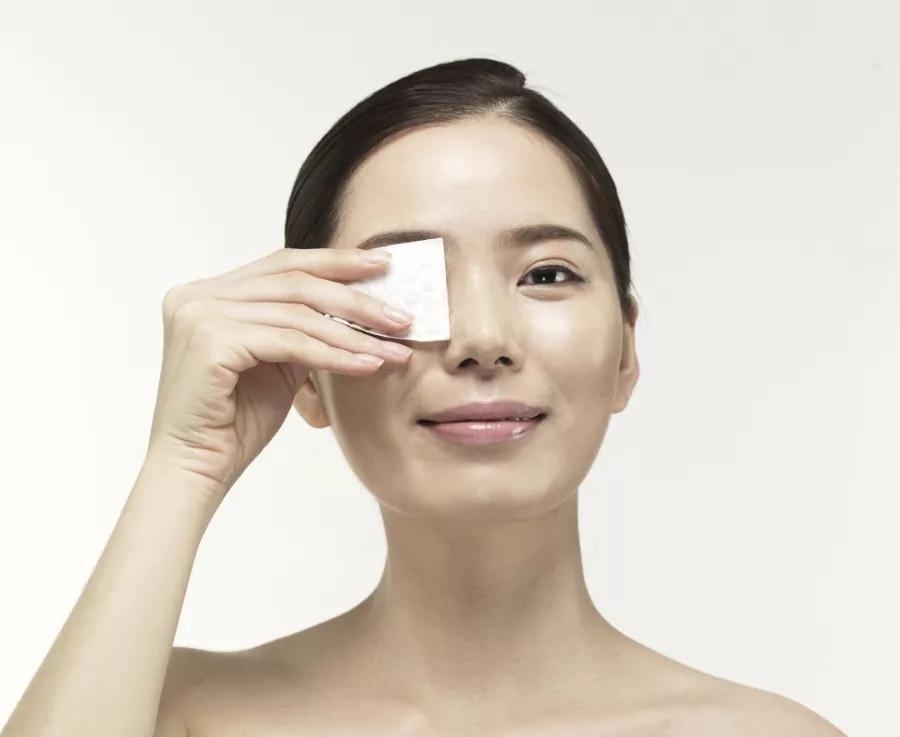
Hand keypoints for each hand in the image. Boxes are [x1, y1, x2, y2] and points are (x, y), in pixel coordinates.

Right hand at [145, 246, 412, 505]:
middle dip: (356, 298)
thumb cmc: (234, 423)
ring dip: (354, 333)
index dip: (336, 262)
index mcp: (208, 293)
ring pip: (298, 313)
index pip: (282, 265)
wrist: (195, 470)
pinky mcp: (209, 341)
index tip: (382, 265)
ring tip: (395, 349)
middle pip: (294, 281)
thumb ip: (302, 329)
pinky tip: (367, 365)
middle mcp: (198, 295)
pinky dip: (333, 354)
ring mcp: (199, 314)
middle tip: (402, 314)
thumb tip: (359, 307)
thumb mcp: (277, 363)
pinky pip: (290, 342)